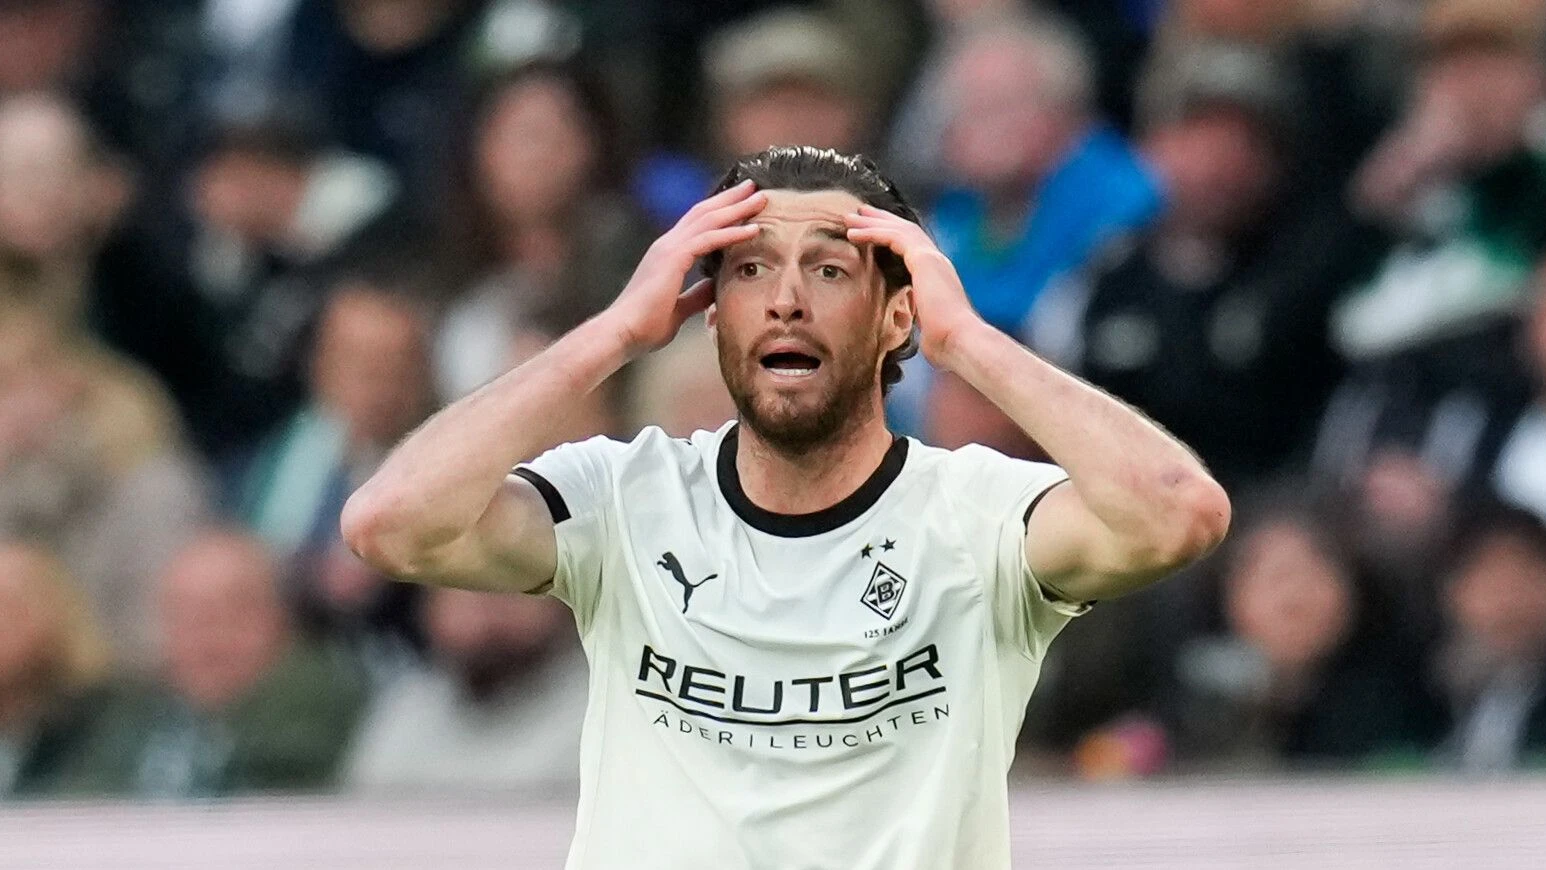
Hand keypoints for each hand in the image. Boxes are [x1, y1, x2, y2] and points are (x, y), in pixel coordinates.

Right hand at [609, 180, 765, 354]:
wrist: (622, 332)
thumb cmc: (645, 326)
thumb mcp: (679, 308)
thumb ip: (696, 295)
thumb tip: (714, 287)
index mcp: (667, 254)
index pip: (697, 225)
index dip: (720, 212)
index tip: (742, 204)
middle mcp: (667, 245)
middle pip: (704, 213)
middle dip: (731, 199)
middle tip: (755, 187)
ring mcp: (669, 249)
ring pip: (709, 219)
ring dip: (737, 208)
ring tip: (761, 198)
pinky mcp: (673, 258)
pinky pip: (709, 239)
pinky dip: (732, 233)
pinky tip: (753, 229)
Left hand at [844, 205, 983, 367]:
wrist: (959, 341)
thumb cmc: (945, 343)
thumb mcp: (925, 328)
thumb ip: (917, 321)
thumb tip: (912, 332)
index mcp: (937, 276)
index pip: (913, 248)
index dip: (892, 236)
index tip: (873, 232)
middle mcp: (937, 262)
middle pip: (906, 231)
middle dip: (882, 220)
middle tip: (860, 213)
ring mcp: (933, 258)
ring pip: (899, 229)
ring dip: (872, 222)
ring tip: (849, 218)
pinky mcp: (924, 259)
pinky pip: (893, 237)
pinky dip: (872, 232)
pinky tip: (853, 234)